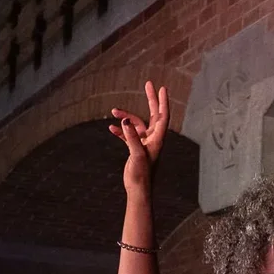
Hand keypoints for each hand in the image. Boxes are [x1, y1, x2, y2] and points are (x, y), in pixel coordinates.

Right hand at [109, 80, 167, 197]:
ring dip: (125, 117)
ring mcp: (144, 143)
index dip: (162, 101)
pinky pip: (128, 135)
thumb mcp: (136, 154)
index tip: (161, 88)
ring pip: (136, 124)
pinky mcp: (135, 149)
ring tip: (113, 112)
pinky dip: (120, 131)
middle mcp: (153, 138)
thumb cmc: (141, 174)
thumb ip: (131, 137)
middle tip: (148, 84)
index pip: (163, 116)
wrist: (138, 189)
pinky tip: (110, 129)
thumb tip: (124, 121)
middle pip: (153, 114)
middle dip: (151, 99)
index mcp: (158, 139)